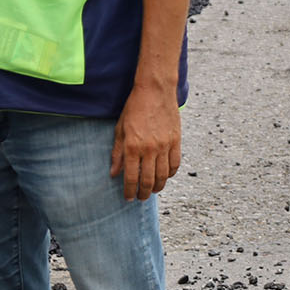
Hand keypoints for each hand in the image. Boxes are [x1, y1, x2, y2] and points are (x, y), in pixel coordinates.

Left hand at [110, 83, 180, 200]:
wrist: (155, 90)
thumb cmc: (134, 108)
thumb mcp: (120, 128)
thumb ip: (117, 153)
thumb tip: (113, 173)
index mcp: (132, 146)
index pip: (131, 177)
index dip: (129, 191)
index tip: (128, 198)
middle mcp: (149, 149)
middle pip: (148, 180)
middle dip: (143, 193)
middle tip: (141, 198)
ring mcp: (164, 146)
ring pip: (163, 176)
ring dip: (157, 187)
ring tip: (153, 190)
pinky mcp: (176, 142)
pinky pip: (174, 165)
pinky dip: (169, 175)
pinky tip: (164, 177)